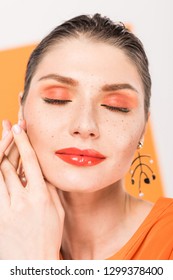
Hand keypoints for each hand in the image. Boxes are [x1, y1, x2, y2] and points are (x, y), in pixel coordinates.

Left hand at [0, 121, 63, 258]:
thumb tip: (44, 172)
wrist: (31, 264)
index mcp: (41, 197)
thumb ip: (50, 190)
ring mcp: (6, 208)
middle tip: (6, 127)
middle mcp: (22, 200)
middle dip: (6, 142)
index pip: (30, 162)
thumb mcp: (57, 212)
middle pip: (9, 165)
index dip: (23, 142)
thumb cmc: (48, 237)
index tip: (18, 128)